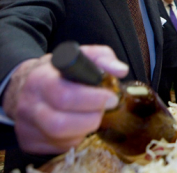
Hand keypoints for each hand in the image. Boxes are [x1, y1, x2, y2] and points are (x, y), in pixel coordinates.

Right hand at [2, 45, 128, 154]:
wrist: (29, 84)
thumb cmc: (61, 72)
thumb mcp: (82, 57)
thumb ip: (103, 59)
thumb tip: (120, 70)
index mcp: (41, 79)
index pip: (65, 96)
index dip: (93, 100)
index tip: (111, 98)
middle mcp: (29, 104)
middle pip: (61, 123)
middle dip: (91, 118)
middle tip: (104, 109)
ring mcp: (26, 125)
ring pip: (62, 138)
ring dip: (85, 129)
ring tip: (92, 115)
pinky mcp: (29, 141)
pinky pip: (59, 147)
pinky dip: (75, 138)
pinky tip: (78, 125)